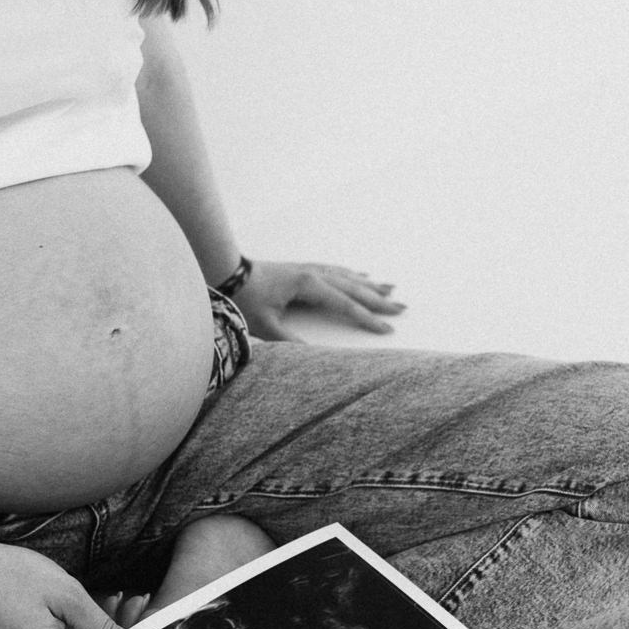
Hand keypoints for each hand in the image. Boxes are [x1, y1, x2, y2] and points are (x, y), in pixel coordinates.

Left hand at [228, 260, 404, 341]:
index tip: (387, 328)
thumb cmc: (244, 297)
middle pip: (354, 288)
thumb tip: (314, 359)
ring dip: (369, 284)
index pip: (345, 304)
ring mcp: (309, 269)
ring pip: (347, 277)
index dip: (367, 318)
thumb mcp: (265, 326)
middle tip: (402, 307)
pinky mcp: (303, 269)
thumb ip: (290, 342)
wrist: (227, 270)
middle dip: (378, 299)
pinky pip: (335, 270)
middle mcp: (314, 273)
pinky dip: (351, 274)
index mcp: (309, 285)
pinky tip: (360, 275)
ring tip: (390, 289)